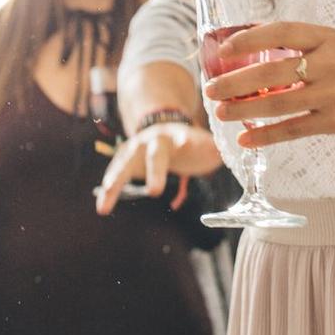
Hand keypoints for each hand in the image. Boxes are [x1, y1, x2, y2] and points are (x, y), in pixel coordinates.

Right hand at [94, 118, 221, 215]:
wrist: (164, 126)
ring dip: (115, 182)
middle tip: (155, 191)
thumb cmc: (189, 143)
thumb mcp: (205, 144)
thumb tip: (233, 154)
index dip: (184, 140)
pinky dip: (108, 192)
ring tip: (106, 203)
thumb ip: (217, 151)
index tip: (186, 143)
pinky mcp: (124, 162)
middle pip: (152, 154)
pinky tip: (101, 208)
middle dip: (153, 172)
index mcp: (175, 135)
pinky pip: (114, 176)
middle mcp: (152, 140)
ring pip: (123, 164)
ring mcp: (134, 150)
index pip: (181, 137)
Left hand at [203, 21, 334, 148]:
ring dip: (245, 110)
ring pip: (279, 104)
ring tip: (221, 113)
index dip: (249, 39)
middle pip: (272, 72)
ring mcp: (333, 94)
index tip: (224, 48)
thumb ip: (304, 46)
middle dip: (236, 82)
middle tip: (210, 89)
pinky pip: (294, 129)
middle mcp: (329, 63)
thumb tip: (257, 48)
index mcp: (327, 38)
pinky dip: (267, 135)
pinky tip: (246, 138)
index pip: (281, 32)